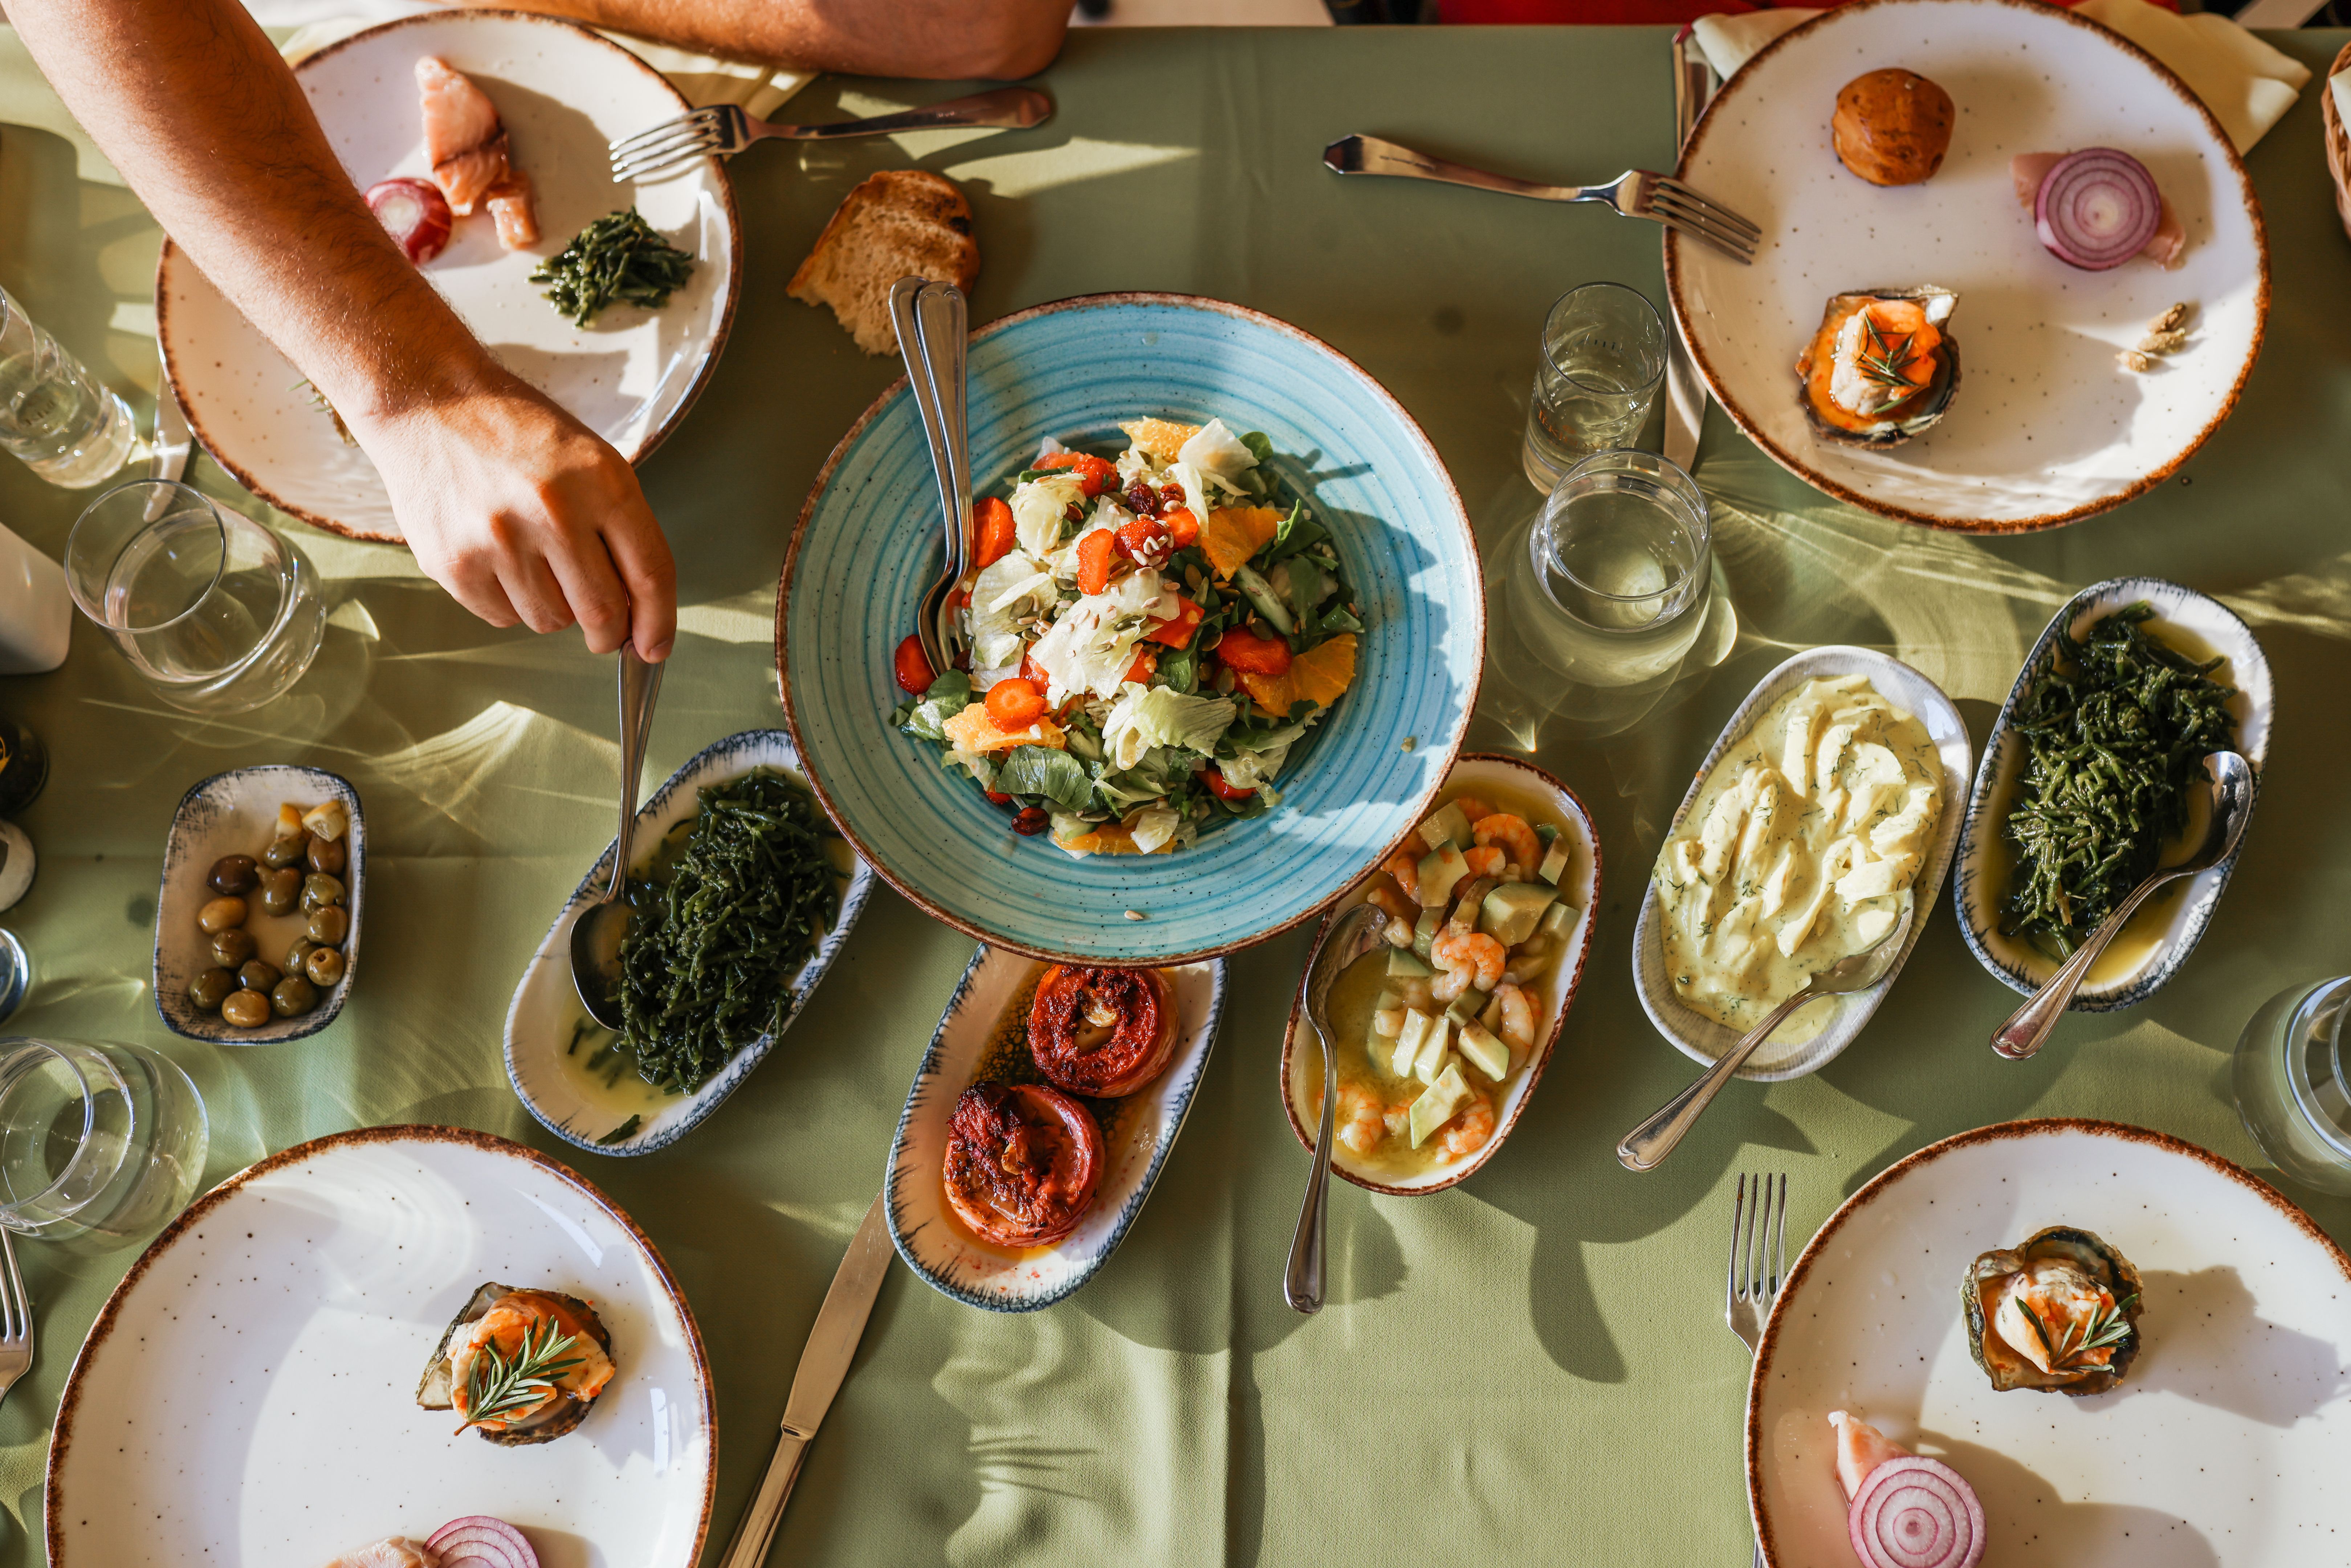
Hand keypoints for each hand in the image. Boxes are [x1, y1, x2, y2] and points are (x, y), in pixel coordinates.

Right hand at [352, 362, 676, 661]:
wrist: (427, 402)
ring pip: (551, 620)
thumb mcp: (589, 460)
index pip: (650, 573)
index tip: (656, 646)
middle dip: (611, 634)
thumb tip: (639, 608)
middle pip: (602, 611)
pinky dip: (511, 604)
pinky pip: (503, 617)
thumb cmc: (515, 431)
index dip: (659, 622)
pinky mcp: (455, 563)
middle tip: (605, 632)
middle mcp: (552, 512)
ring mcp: (499, 540)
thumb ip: (619, 528)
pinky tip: (501, 561)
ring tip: (537, 565)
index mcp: (599, 481)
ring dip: (556, 610)